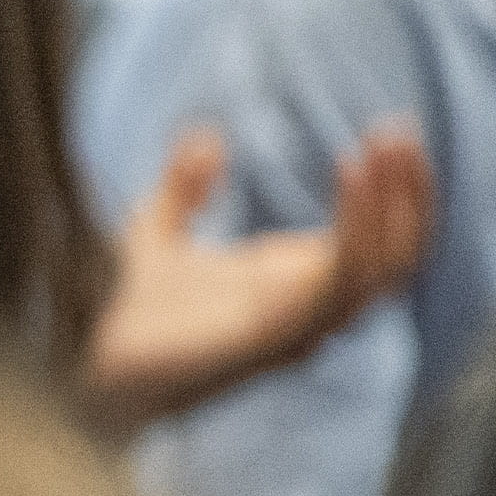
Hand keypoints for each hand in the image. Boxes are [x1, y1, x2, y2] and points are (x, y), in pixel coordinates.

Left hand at [78, 120, 432, 430]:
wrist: (87, 365)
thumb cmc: (125, 317)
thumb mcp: (154, 236)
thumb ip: (183, 188)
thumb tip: (206, 138)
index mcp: (295, 286)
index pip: (382, 243)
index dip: (399, 193)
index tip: (392, 131)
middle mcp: (310, 308)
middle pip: (399, 255)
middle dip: (409, 191)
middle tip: (397, 130)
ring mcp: (298, 325)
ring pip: (384, 269)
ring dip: (393, 203)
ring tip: (383, 145)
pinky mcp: (276, 336)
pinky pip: (340, 283)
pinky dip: (358, 228)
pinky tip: (347, 172)